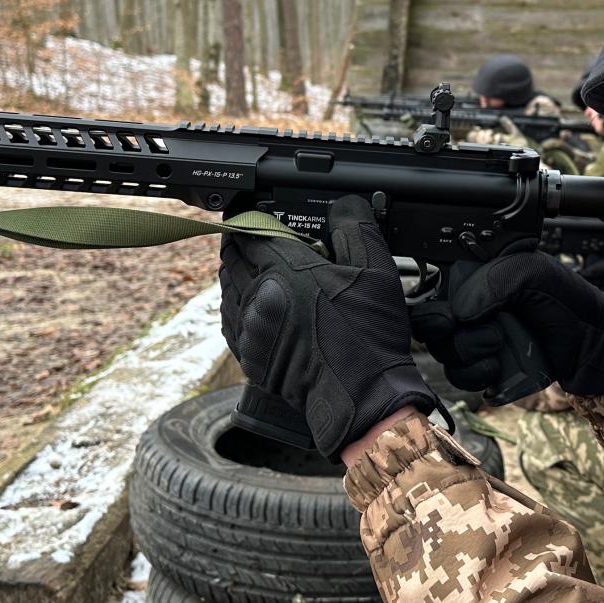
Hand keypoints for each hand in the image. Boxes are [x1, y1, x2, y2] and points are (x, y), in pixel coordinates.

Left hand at [219, 196, 435, 456]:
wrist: (361, 397)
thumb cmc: (368, 338)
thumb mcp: (376, 270)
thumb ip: (356, 227)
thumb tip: (344, 205)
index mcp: (285, 270)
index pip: (249, 231)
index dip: (248, 218)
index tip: (254, 214)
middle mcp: (259, 297)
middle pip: (232, 258)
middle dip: (240, 245)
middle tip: (252, 238)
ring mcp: (250, 329)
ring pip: (227, 289)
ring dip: (235, 274)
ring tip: (252, 268)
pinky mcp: (249, 356)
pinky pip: (230, 321)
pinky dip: (236, 306)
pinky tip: (253, 304)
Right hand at [410, 245, 603, 399]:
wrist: (595, 342)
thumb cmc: (568, 301)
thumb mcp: (533, 274)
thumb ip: (496, 282)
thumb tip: (461, 311)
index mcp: (476, 282)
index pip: (432, 294)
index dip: (435, 312)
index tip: (452, 320)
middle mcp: (472, 312)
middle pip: (432, 330)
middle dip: (455, 336)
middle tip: (491, 334)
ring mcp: (478, 341)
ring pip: (445, 356)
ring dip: (467, 357)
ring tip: (498, 350)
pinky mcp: (487, 369)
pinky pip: (461, 379)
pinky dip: (475, 377)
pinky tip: (498, 368)